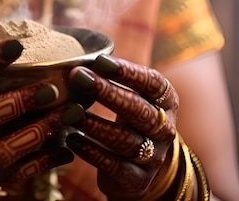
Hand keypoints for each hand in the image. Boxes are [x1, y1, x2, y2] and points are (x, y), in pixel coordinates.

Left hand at [65, 54, 178, 199]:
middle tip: (79, 77)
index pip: (153, 83)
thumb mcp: (133, 97)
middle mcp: (165, 128)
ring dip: (95, 124)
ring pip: (124, 139)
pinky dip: (90, 151)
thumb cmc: (130, 119)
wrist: (142, 166)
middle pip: (139, 109)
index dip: (128, 72)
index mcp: (167, 101)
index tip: (100, 60)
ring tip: (71, 112)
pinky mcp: (137, 179)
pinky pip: (113, 165)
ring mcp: (153, 156)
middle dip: (108, 92)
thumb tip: (77, 59)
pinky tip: (71, 139)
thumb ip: (115, 80)